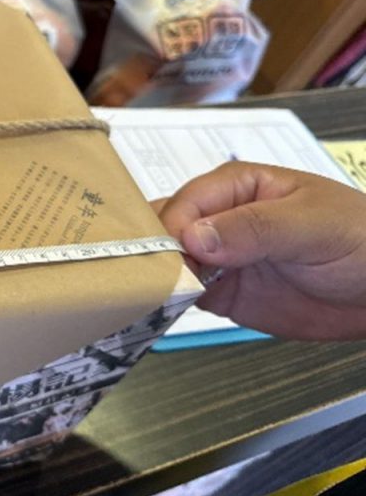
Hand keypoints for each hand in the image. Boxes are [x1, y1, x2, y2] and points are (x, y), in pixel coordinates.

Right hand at [155, 162, 365, 339]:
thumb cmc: (361, 240)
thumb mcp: (312, 225)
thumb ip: (255, 227)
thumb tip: (194, 236)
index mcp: (237, 186)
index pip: (187, 202)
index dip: (173, 228)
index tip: (174, 256)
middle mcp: (218, 218)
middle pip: (165, 229)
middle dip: (151, 251)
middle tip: (150, 277)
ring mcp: (218, 257)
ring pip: (167, 262)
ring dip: (155, 278)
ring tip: (150, 296)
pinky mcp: (220, 292)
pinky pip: (182, 293)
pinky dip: (167, 301)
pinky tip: (160, 309)